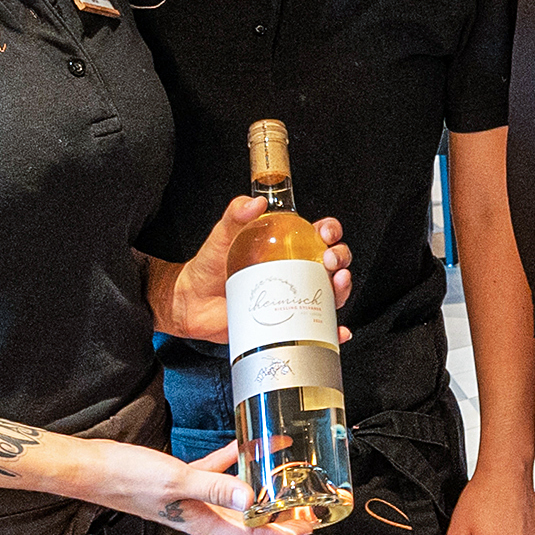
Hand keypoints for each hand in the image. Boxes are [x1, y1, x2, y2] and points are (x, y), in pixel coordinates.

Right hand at [114, 439, 315, 534]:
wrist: (95, 468)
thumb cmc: (128, 479)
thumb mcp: (177, 482)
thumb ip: (215, 488)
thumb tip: (252, 499)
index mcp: (201, 522)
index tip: (304, 526)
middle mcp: (200, 513)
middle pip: (248, 522)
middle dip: (278, 515)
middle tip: (305, 503)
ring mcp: (191, 496)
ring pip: (236, 495)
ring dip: (261, 484)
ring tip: (286, 469)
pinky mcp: (182, 478)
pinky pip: (216, 470)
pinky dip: (234, 459)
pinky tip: (247, 443)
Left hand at [160, 204, 354, 342]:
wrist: (192, 305)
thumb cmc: (208, 268)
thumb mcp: (221, 236)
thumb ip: (235, 215)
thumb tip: (255, 203)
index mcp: (286, 247)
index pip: (319, 234)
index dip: (330, 231)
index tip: (325, 233)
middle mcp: (296, 271)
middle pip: (332, 262)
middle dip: (340, 258)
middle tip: (331, 262)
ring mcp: (294, 297)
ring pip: (331, 292)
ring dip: (343, 290)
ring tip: (336, 286)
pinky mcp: (288, 322)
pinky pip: (317, 328)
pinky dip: (333, 331)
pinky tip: (338, 331)